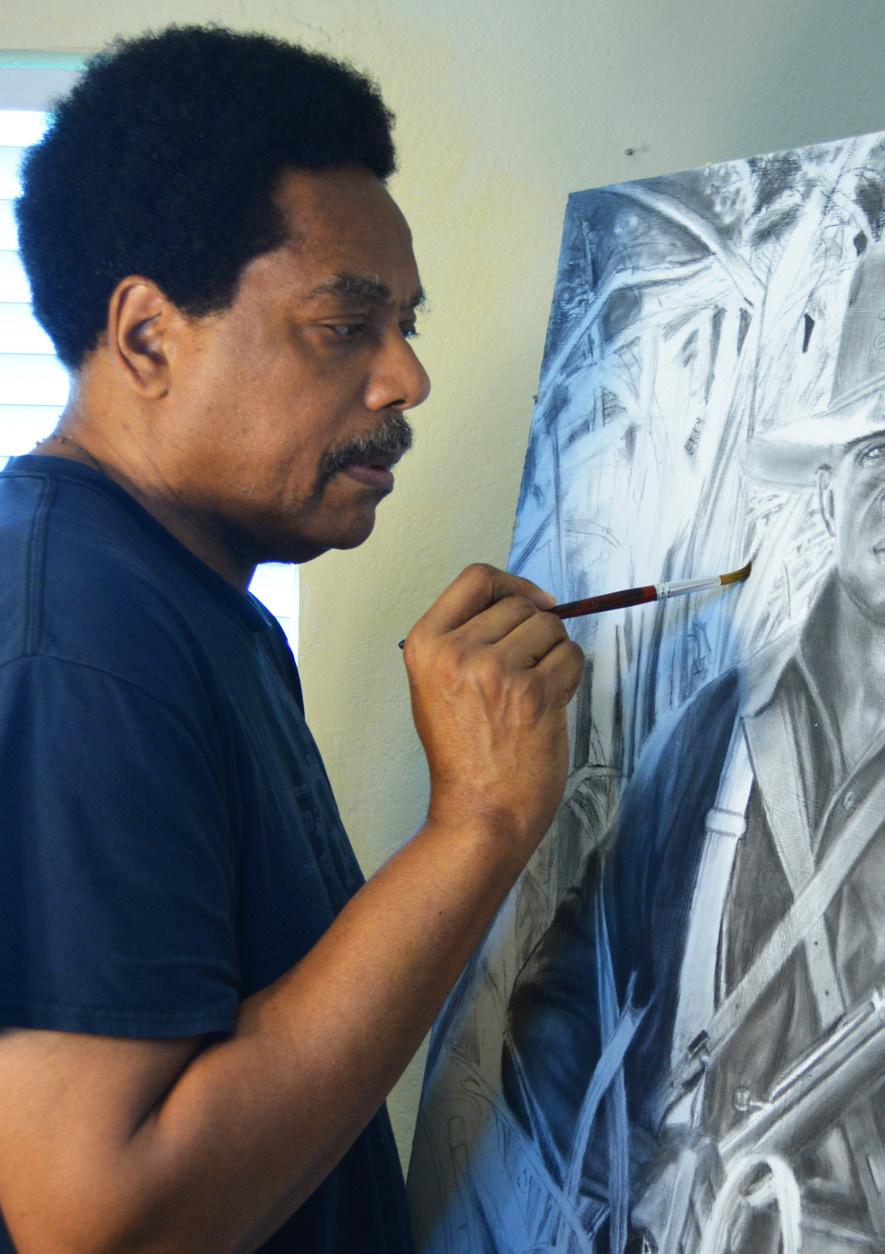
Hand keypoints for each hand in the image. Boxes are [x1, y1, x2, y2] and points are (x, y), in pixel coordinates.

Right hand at [402, 564, 583, 863]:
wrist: (479, 812)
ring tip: (534, 692)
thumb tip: (524, 601)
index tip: (532, 601)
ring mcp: (497, 671)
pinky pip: (571, 656)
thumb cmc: (462, 754)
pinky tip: (548, 706)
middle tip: (526, 673)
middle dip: (535, 631)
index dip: (512, 584)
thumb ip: (465, 639)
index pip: (476, 578)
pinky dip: (570, 676)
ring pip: (550, 628)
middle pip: (520, 604)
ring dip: (554, 654)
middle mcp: (457, 652)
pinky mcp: (535, 693)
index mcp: (425, 644)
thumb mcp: (437, 686)